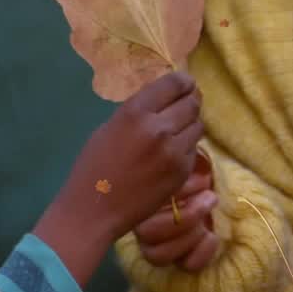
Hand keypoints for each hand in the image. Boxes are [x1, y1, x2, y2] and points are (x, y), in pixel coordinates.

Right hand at [34, 72, 202, 285]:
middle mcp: (159, 128)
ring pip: (198, 125)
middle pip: (192, 102)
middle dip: (191, 100)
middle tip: (188, 101)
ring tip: (179, 127)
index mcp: (135, 112)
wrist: (95, 210)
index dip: (184, 81)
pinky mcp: (183, 170)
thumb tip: (165, 97)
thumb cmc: (94, 166)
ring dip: (191, 123)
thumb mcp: (110, 127)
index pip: (175, 83)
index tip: (185, 83)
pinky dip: (188, 145)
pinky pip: (194, 148)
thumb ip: (140, 110)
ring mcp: (174, 151)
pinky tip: (174, 151)